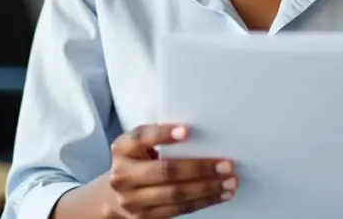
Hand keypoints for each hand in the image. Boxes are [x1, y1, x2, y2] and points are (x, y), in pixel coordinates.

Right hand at [103, 124, 237, 218]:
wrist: (113, 197)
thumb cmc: (135, 163)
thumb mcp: (137, 147)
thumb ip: (157, 139)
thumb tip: (199, 134)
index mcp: (122, 149)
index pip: (141, 138)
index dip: (162, 135)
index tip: (185, 131)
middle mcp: (123, 175)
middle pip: (165, 171)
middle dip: (199, 168)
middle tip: (225, 165)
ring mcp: (133, 200)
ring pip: (175, 195)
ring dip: (207, 188)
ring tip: (229, 182)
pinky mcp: (145, 218)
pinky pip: (179, 210)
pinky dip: (202, 201)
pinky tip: (219, 194)